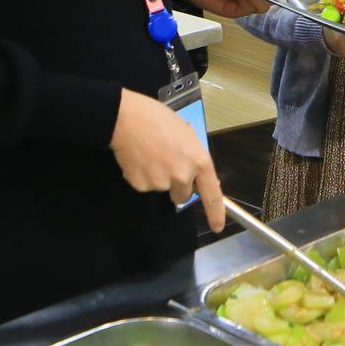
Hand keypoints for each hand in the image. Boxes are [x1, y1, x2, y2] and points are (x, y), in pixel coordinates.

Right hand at [110, 89, 224, 231]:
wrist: (128, 118)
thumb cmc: (160, 119)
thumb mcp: (187, 135)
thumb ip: (193, 157)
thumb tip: (194, 175)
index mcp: (199, 161)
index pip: (212, 195)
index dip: (216, 214)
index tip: (217, 227)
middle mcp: (183, 176)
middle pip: (183, 196)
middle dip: (177, 185)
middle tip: (166, 162)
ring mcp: (161, 183)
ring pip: (163, 188)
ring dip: (158, 177)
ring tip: (150, 154)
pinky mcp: (141, 185)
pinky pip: (145, 185)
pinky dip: (142, 175)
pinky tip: (139, 158)